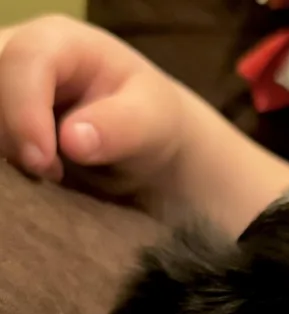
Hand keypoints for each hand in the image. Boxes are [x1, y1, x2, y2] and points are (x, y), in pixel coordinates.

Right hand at [0, 15, 185, 193]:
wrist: (146, 140)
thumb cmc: (150, 120)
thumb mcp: (152, 122)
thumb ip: (119, 127)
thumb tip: (73, 141)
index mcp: (61, 41)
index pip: (22, 61)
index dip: (23, 112)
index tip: (41, 162)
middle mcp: (20, 53)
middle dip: (10, 132)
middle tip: (50, 171)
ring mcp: (5, 84)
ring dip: (6, 148)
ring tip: (52, 173)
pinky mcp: (3, 115)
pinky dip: (5, 156)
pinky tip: (34, 175)